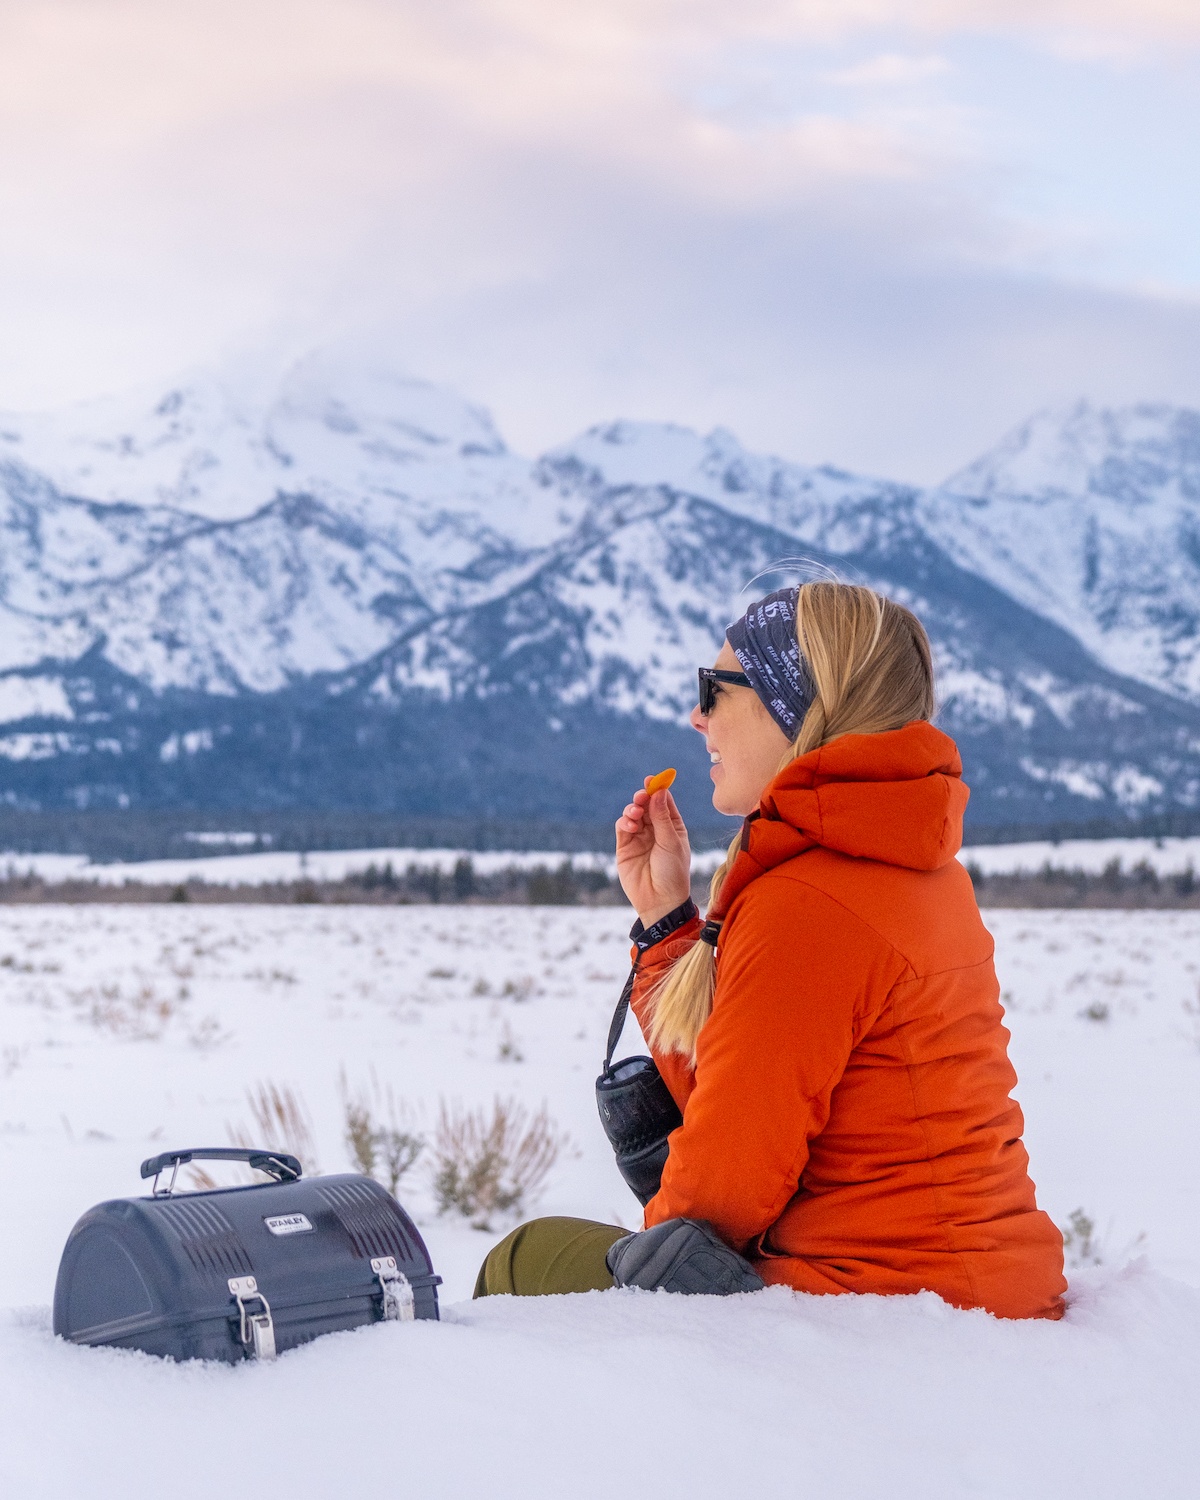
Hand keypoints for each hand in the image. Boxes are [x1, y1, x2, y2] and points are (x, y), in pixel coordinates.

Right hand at [615, 777, 691, 927]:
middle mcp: (655, 831)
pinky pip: (622, 828)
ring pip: (632, 815)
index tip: (652, 780)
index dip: (658, 790)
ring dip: (633, 810)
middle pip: (646, 806)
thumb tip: (658, 792)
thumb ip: (662, 817)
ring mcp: (639, 838)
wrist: (660, 900)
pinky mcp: (625, 847)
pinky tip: (630, 825)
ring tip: (635, 814)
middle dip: (643, 798)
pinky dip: (624, 822)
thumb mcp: (671, 842)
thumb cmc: (673, 872)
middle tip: (641, 796)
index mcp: (672, 827)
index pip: (664, 803)